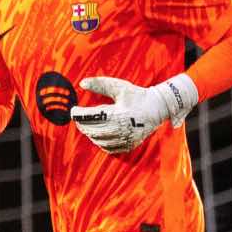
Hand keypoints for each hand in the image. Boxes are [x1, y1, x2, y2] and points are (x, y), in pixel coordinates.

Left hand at [70, 74, 197, 153]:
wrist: (158, 108)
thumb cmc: (137, 95)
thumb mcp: (119, 87)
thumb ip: (100, 84)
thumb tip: (82, 83)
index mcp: (118, 113)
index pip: (91, 116)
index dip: (79, 114)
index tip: (73, 110)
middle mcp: (122, 129)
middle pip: (93, 130)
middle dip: (82, 124)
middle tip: (78, 119)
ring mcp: (126, 139)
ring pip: (99, 140)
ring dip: (90, 133)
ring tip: (87, 126)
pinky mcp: (129, 145)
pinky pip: (109, 148)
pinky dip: (101, 142)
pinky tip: (99, 134)